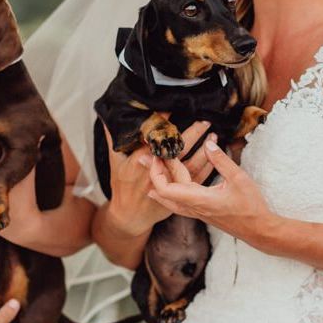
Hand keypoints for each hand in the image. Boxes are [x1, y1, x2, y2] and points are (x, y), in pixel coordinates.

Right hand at [105, 120, 215, 237]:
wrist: (129, 215)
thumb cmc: (122, 187)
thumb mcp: (116, 162)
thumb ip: (113, 140)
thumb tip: (108, 120)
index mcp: (141, 161)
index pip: (155, 136)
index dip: (164, 122)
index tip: (172, 107)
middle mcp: (157, 171)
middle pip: (178, 149)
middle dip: (193, 133)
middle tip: (204, 121)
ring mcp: (170, 183)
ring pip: (192, 163)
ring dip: (204, 149)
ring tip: (213, 135)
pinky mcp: (179, 193)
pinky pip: (197, 179)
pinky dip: (208, 167)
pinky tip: (215, 156)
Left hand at [147, 140, 279, 247]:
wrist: (259, 231)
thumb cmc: (251, 207)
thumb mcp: (239, 178)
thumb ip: (221, 160)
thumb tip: (208, 143)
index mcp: (199, 199)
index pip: (165, 189)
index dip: (156, 173)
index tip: (157, 156)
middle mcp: (193, 207)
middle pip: (163, 192)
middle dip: (153, 173)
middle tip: (147, 156)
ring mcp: (196, 212)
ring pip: (169, 199)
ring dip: (159, 183)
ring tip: (153, 167)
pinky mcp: (200, 212)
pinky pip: (177, 202)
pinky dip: (168, 192)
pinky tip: (166, 185)